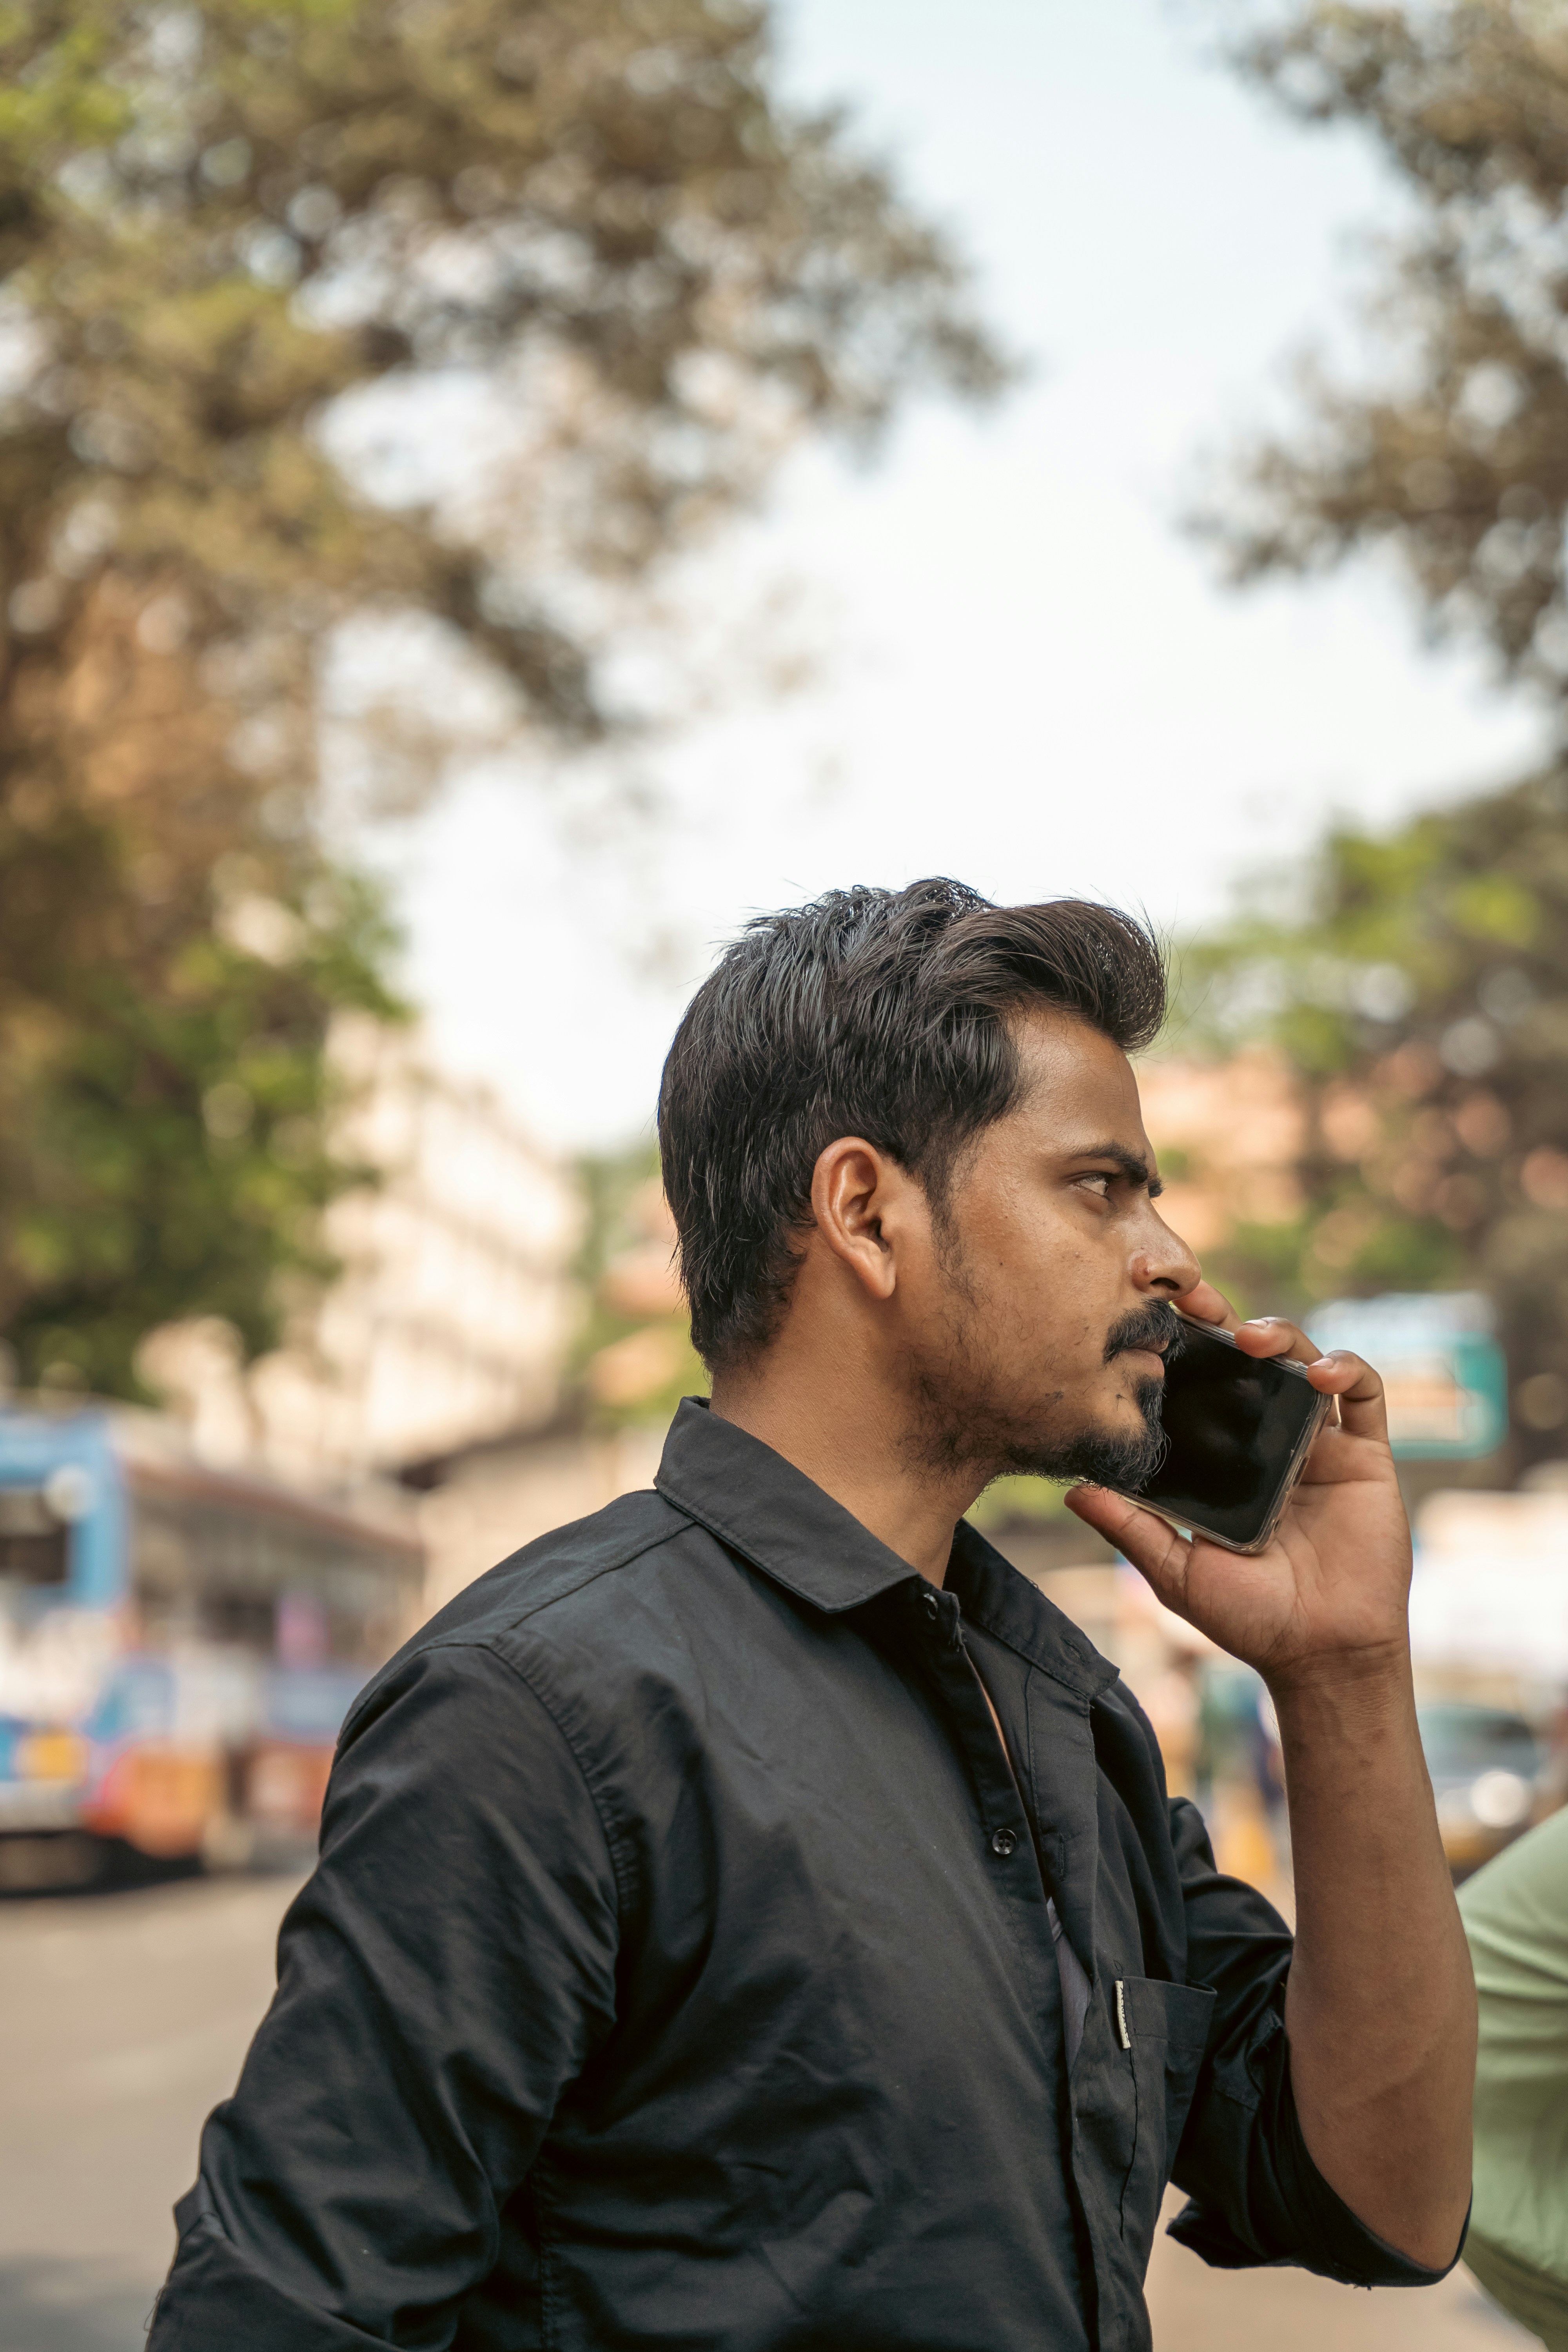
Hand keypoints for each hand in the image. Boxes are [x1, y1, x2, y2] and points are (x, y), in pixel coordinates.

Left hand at [1064, 1278, 1411, 1691]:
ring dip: (1281, 1336)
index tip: (1151, 1318)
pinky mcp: (1365, 1455)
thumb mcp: (1176, 1572)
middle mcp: (1268, 1441)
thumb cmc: (1249, 1618)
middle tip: (1197, 1300)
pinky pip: (1364, 1394)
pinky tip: (1320, 1374)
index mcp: (1224, 1459)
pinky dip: (1345, 1369)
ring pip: (1302, 1362)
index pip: (1199, 1388)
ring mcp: (1317, 1444)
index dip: (1181, 1350)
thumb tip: (1072, 1489)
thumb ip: (1131, 1528)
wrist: (1321, 1655)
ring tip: (1253, 1339)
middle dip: (1225, 1322)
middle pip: (1248, 1361)